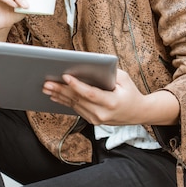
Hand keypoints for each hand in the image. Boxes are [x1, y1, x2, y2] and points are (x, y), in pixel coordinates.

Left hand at [42, 69, 179, 125]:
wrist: (138, 113)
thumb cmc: (131, 92)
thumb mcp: (124, 79)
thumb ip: (108, 73)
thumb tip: (89, 66)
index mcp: (112, 102)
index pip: (90, 94)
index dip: (76, 85)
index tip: (65, 76)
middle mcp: (103, 113)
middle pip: (78, 100)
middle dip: (61, 90)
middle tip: (48, 82)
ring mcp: (97, 119)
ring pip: (74, 105)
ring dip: (59, 96)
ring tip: (47, 88)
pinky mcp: (93, 120)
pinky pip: (76, 109)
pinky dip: (65, 102)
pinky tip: (55, 96)